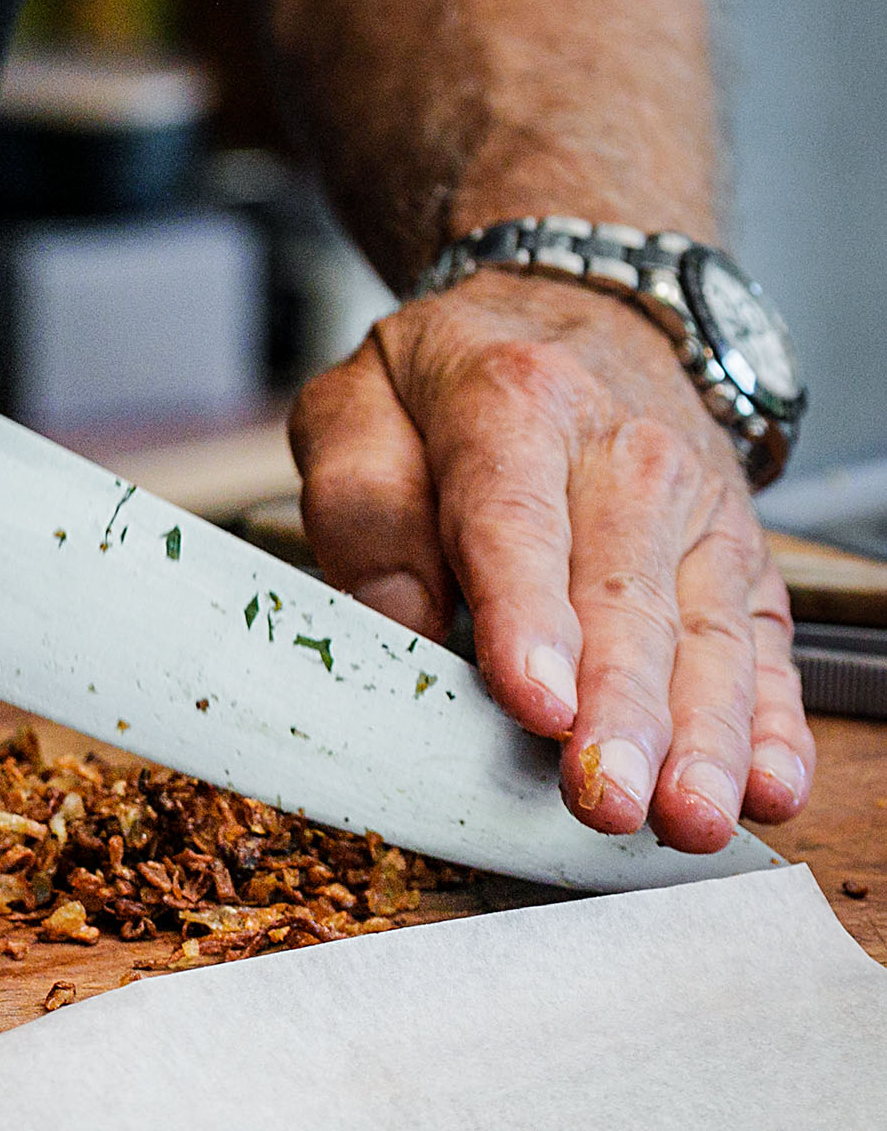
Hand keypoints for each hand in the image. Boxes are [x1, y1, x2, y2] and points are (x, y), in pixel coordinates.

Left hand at [289, 271, 813, 851]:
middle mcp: (625, 460)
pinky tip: (769, 787)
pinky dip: (771, 722)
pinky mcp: (737, 562)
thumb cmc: (449, 384)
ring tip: (688, 817)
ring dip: (702, 737)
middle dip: (620, 710)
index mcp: (514, 409)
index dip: (528, 619)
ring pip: (707, 637)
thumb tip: (394, 623)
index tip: (535, 703)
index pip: (517, 523)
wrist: (575, 313)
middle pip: (624, 600)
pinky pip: (761, 647)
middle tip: (605, 798)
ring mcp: (696, 515)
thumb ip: (361, 505)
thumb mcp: (359, 403)